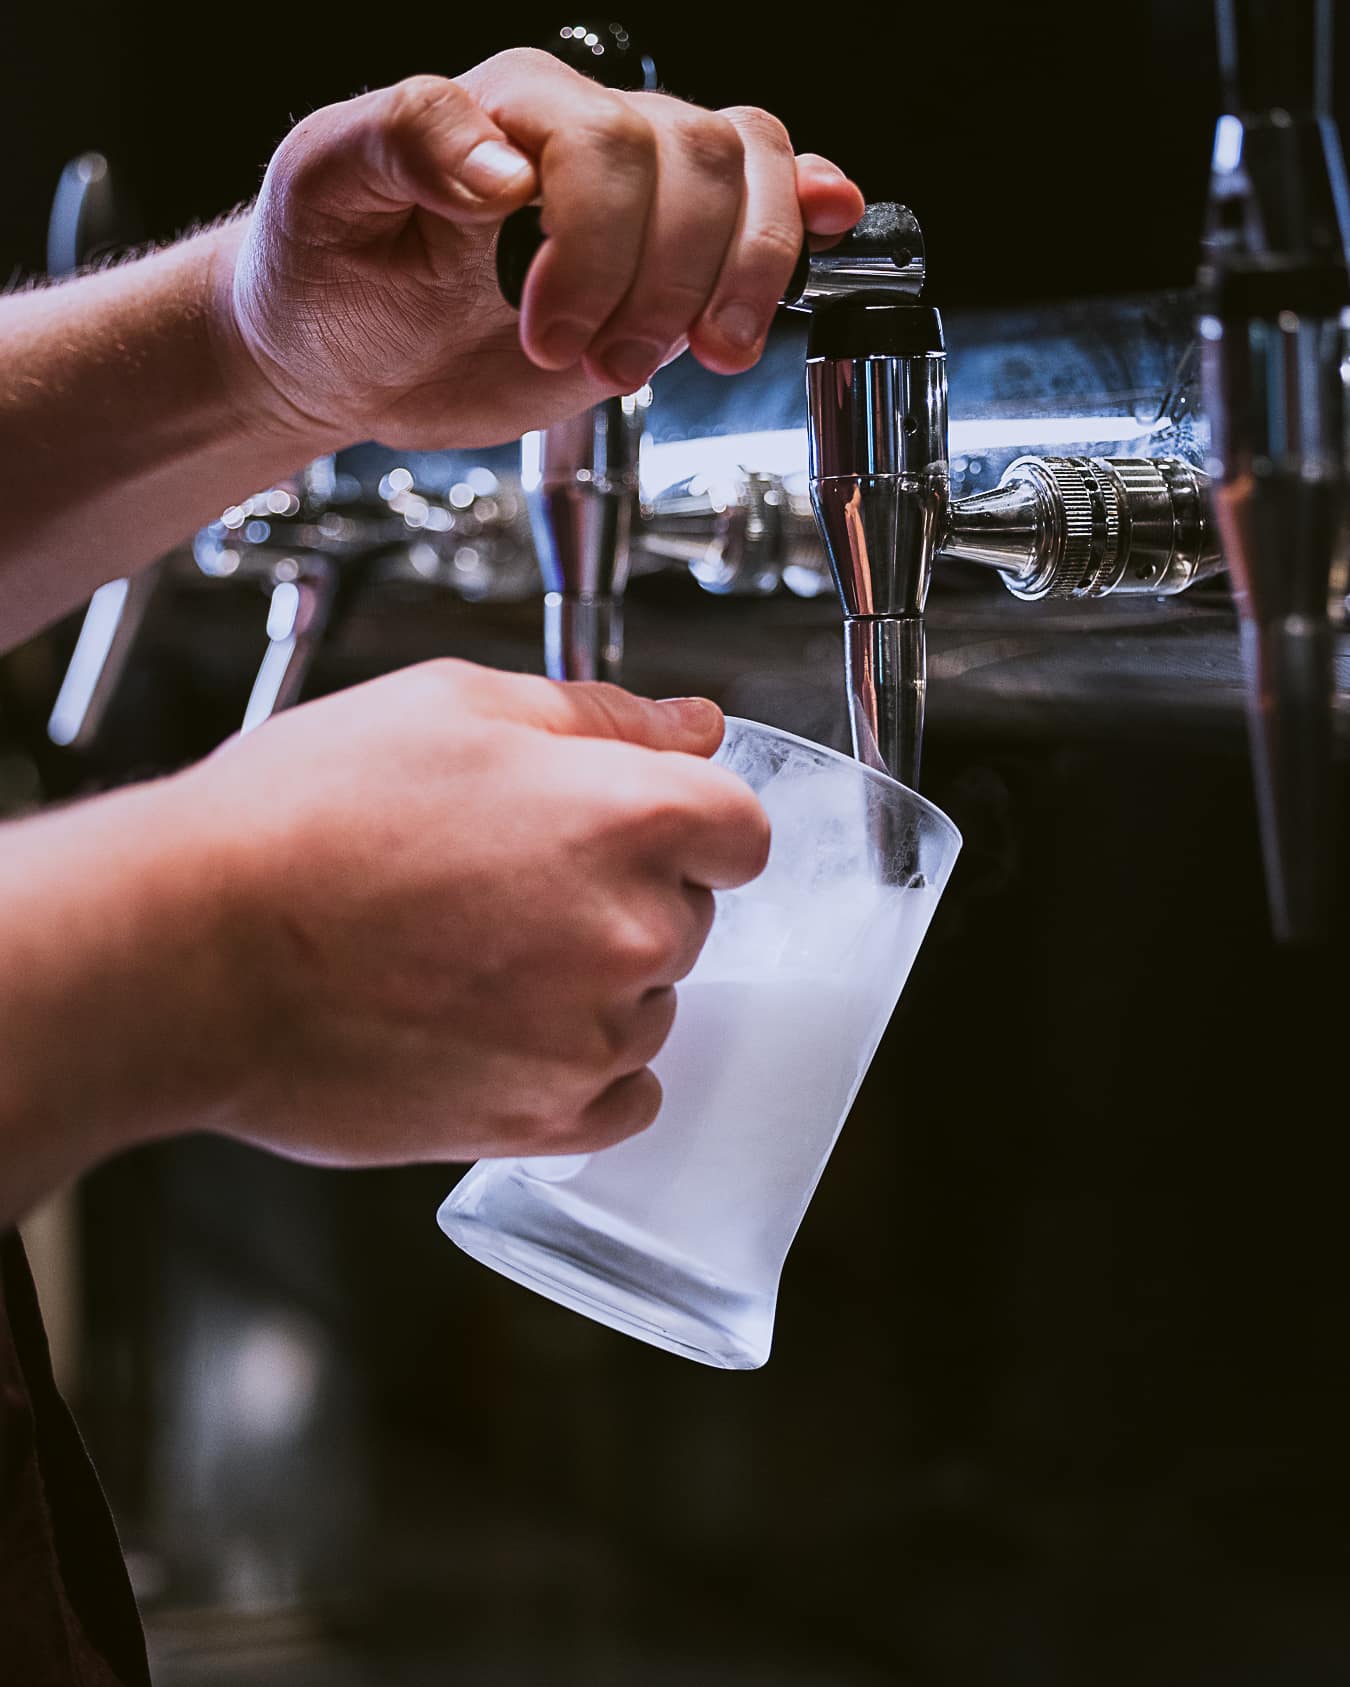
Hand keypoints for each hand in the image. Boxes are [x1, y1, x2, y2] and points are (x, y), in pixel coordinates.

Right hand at [170, 663, 768, 1165]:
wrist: (193, 951)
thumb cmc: (302, 819)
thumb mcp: (452, 705)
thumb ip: (600, 715)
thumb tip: (692, 727)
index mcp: (628, 815)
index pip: (743, 830)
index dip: (691, 821)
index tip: (641, 828)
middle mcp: (632, 931)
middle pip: (688, 915)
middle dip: (623, 894)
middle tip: (508, 881)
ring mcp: (591, 1035)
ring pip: (651, 1004)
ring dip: (594, 982)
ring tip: (476, 953)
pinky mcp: (542, 1119)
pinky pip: (623, 1098)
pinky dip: (582, 1068)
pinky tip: (506, 1028)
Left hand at [219, 52, 863, 449]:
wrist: (345, 356)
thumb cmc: (324, 272)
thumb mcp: (324, 192)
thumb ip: (401, 141)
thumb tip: (503, 168)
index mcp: (506, 105)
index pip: (602, 140)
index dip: (592, 244)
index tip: (540, 331)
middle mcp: (587, 139)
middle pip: (695, 161)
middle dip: (657, 284)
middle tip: (592, 363)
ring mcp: (639, 205)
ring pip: (750, 181)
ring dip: (729, 287)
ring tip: (661, 361)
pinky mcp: (667, 269)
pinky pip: (766, 210)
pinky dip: (807, 225)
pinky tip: (830, 233)